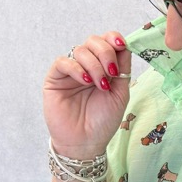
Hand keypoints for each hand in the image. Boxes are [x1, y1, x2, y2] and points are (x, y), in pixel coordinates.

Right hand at [43, 32, 131, 159]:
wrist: (86, 143)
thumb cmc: (103, 121)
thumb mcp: (120, 93)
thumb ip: (123, 69)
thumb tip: (125, 45)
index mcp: (103, 67)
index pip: (106, 42)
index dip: (113, 39)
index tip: (121, 45)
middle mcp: (87, 66)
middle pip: (94, 41)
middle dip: (105, 52)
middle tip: (111, 72)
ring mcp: (71, 71)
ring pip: (80, 50)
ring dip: (94, 65)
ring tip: (100, 85)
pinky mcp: (55, 78)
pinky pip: (63, 62)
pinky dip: (76, 68)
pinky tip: (85, 81)